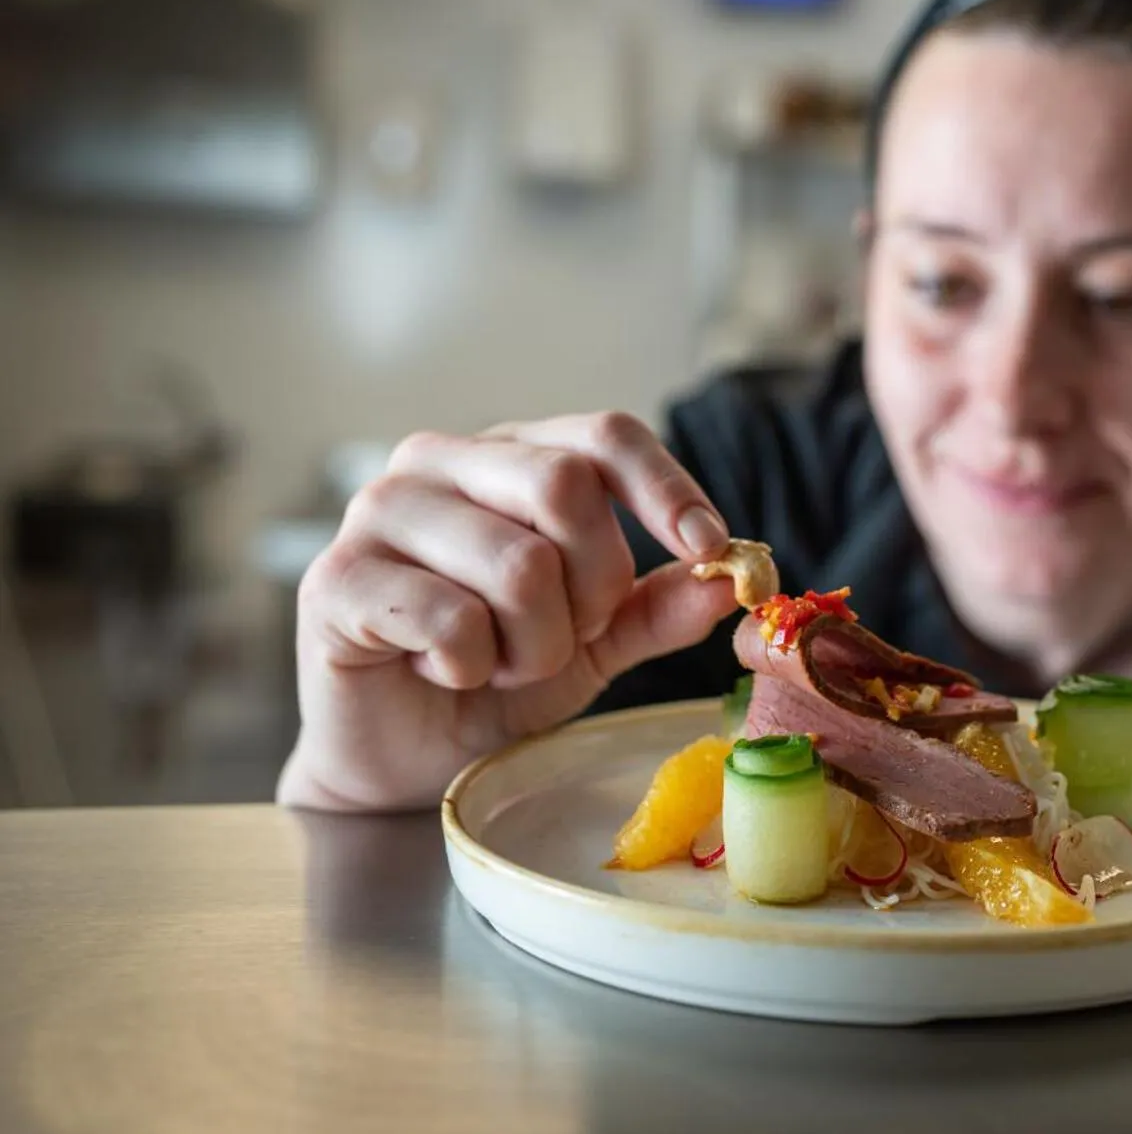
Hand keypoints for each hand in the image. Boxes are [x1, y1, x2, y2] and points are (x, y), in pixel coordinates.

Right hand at [278, 412, 742, 811]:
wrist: (406, 760)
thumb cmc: (497, 680)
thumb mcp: (599, 641)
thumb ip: (657, 604)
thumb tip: (732, 574)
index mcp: (510, 456)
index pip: (605, 434)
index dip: (667, 487)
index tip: (710, 548)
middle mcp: (440, 462)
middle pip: (565, 487)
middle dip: (594, 585)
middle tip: (569, 637)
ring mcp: (378, 512)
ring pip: (517, 564)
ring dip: (535, 643)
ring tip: (502, 664)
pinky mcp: (334, 580)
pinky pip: (449, 618)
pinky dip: (472, 665)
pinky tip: (447, 673)